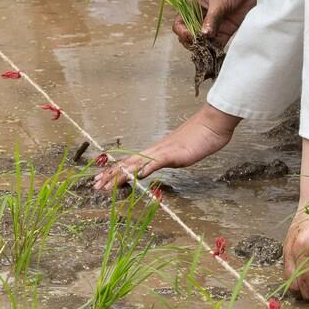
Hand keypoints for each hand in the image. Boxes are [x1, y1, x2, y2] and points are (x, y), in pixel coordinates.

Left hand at [93, 103, 239, 189]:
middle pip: (129, 163)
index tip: (102, 179)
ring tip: (107, 184)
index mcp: (157, 151)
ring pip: (137, 164)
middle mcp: (156, 150)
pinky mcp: (174, 153)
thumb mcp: (181, 154)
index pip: (132, 162)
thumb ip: (166, 160)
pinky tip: (135, 176)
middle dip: (111, 175)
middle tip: (95, 185)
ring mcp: (164, 151)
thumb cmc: (201, 137)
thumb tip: (152, 168)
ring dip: (120, 175)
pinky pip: (156, 162)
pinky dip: (144, 169)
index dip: (116, 171)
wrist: (213, 123)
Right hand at [174, 0, 255, 48]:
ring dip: (204, 48)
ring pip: (202, 42)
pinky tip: (217, 54)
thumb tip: (204, 35)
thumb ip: (212, 19)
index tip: (191, 36)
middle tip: (201, 45)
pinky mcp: (225, 30)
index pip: (179, 23)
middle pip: (189, 36)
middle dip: (193, 42)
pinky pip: (217, 43)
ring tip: (209, 51)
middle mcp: (199, 17)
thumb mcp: (219, 1)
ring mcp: (212, 25)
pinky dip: (216, 50)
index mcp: (192, 6)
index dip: (182, 32)